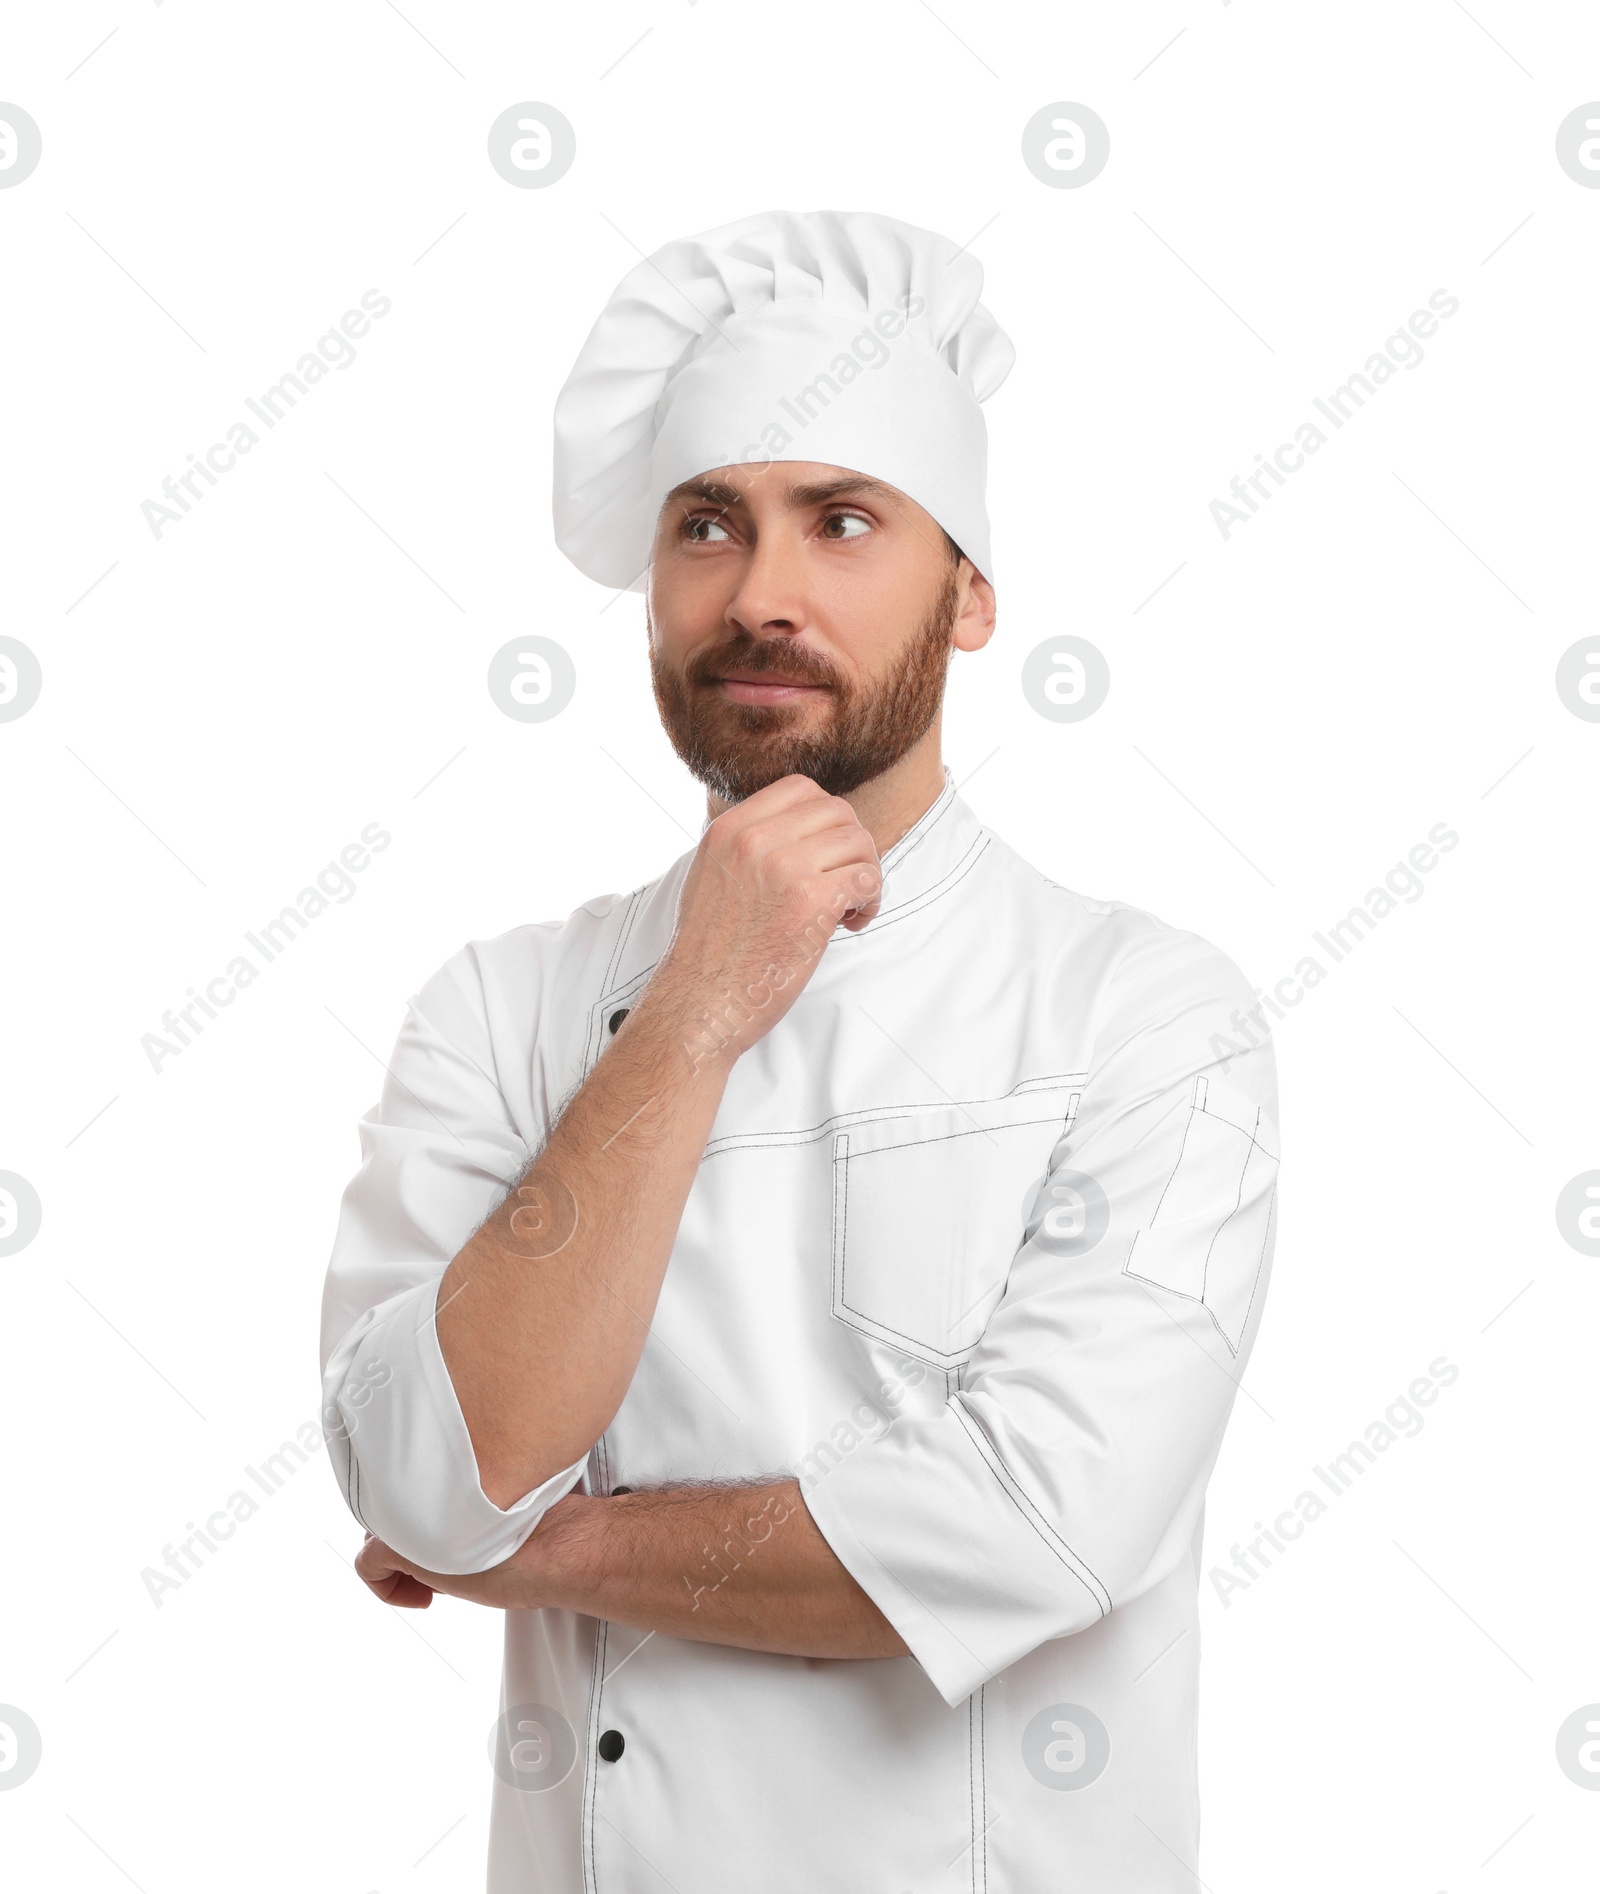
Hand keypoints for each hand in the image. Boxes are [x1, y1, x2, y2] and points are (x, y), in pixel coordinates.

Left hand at [351, 1495, 589, 1609]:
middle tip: (447, 1569)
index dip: (427, 1523)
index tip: (452, 1548)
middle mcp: (422, 1487)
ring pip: (378, 1538)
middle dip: (412, 1545)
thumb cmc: (541, 1536)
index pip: (414, 1490)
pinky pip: (367, 1566)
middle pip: (393, 1513)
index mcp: (447, 1472)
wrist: (554, 1547)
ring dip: (404, 1565)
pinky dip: (388, 1590)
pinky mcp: (394, 1543)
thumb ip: (469, 1508)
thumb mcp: (500, 1515)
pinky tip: (425, 1599)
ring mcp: (406, 1512)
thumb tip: (460, 1524)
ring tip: (441, 1583)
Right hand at [651, 775, 881, 1055]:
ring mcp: (784, 868)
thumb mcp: (712, 876)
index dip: (826, 820)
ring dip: (865, 874)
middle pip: (838, 812)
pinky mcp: (810, 902)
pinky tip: (849, 923)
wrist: (699, 1003)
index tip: (824, 855)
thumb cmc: (711, 954)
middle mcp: (755, 840)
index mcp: (729, 829)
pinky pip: (867, 878)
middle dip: (851, 847)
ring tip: (846, 908)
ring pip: (859, 842)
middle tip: (842, 884)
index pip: (800, 789)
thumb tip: (801, 831)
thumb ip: (749, 847)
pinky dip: (870, 901)